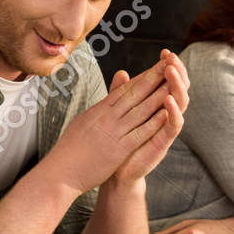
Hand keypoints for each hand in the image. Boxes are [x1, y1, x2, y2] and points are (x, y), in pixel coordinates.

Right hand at [46, 50, 187, 193]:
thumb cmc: (69, 150)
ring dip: (159, 95)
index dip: (143, 76)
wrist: (60, 172)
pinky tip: (166, 113)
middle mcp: (107, 116)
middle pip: (135, 93)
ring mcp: (113, 131)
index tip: (156, 66)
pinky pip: (139, 133)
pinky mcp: (118, 149)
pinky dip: (153, 122)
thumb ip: (98, 111)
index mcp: (99, 110)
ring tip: (174, 82)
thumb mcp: (83, 123)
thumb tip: (107, 101)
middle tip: (170, 62)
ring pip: (141, 109)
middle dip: (154, 76)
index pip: (125, 89)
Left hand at [108, 51, 188, 185]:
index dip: (168, 67)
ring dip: (176, 86)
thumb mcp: (120, 114)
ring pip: (179, 104)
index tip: (165, 51)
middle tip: (172, 57)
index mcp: (155, 106)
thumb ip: (121, 95)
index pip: (167, 82)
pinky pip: (173, 126)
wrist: (117, 172)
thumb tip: (121, 73)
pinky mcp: (164, 142)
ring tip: (171, 71)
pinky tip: (168, 100)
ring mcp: (166, 128)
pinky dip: (173, 112)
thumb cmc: (120, 141)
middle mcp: (165, 115)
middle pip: (178, 88)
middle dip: (177, 72)